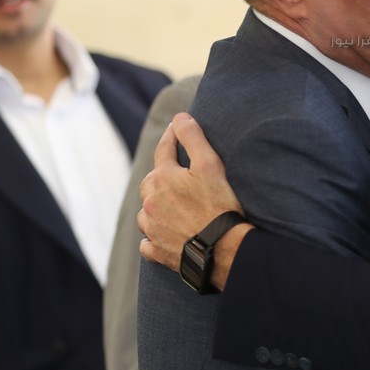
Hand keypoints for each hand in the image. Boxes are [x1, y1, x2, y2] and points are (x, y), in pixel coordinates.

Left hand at [138, 113, 247, 277]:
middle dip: (161, 176)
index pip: (163, 150)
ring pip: (146, 212)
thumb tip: (179, 117)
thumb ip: (193, 138)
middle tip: (176, 175)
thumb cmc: (219, 206)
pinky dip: (153, 236)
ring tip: (170, 207)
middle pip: (150, 183)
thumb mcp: (210, 165)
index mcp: (163, 178)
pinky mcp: (157, 251)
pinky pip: (147, 242)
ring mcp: (152, 228)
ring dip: (154, 207)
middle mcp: (151, 202)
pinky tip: (163, 235)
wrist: (222, 249)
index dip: (171, 137)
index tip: (176, 128)